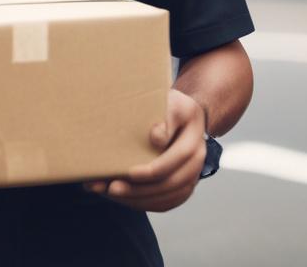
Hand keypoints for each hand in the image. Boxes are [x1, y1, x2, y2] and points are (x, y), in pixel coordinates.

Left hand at [84, 88, 206, 211]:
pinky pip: (165, 203)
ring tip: (110, 193)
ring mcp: (191, 176)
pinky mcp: (181, 186)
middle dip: (140, 190)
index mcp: (193, 140)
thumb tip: (157, 138)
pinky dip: (143, 204)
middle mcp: (197, 162)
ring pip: (168, 198)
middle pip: (172, 184)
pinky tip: (122, 198)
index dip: (154, 169)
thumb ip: (166, 116)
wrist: (180, 115)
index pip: (178, 159)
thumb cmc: (170, 107)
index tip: (130, 173)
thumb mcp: (170, 103)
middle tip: (112, 188)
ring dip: (138, 200)